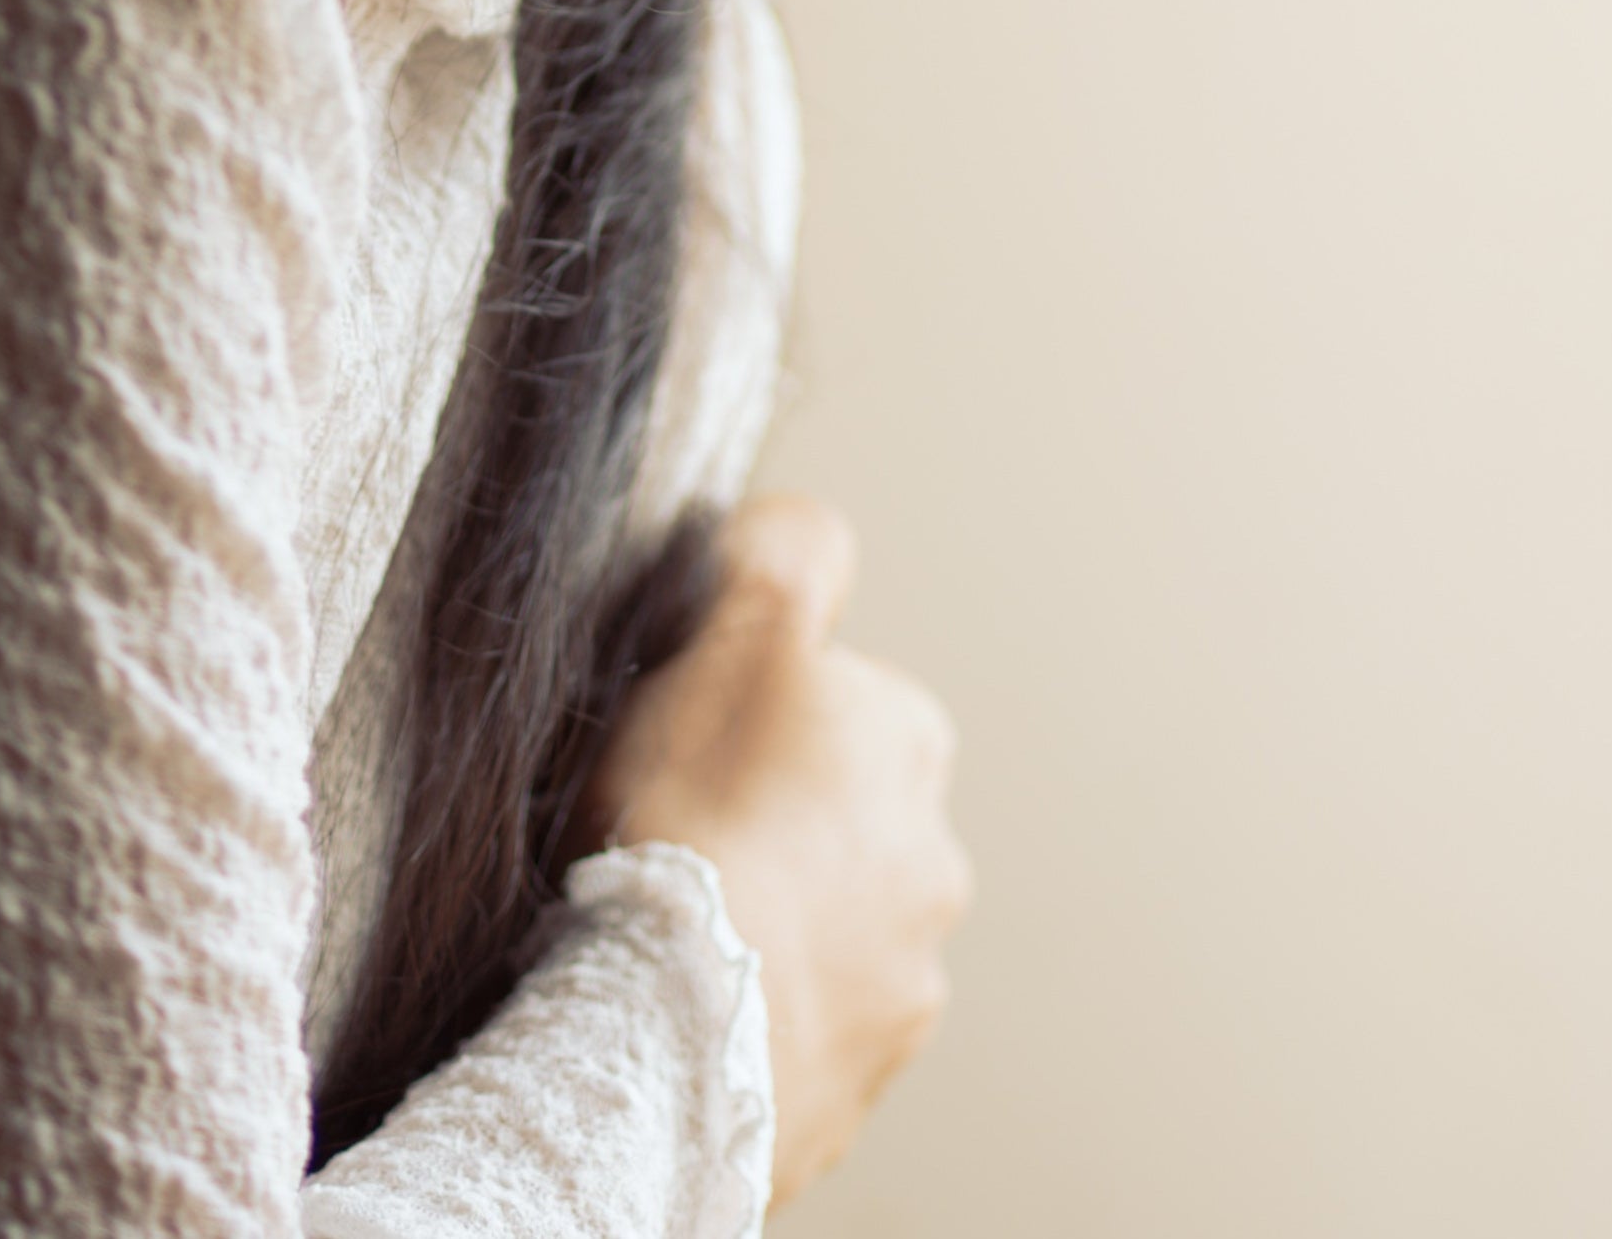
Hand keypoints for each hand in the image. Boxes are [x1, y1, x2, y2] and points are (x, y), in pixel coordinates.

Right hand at [584, 494, 969, 1205]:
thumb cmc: (691, 818)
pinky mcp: (857, 1084)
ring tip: (684, 935)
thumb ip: (783, 557)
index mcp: (907, 742)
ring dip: (776, 925)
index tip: (693, 740)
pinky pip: (804, 1029)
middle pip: (839, 814)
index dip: (754, 708)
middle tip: (678, 837)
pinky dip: (763, 1016)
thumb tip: (807, 526)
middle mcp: (933, 862)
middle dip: (778, 822)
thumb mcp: (733, 636)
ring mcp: (902, 985)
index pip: (836, 694)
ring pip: (828, 928)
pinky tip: (697, 1007)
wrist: (678, 1033)